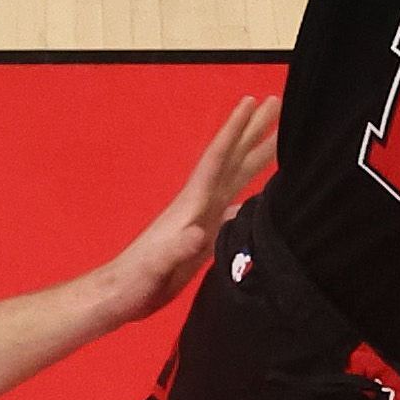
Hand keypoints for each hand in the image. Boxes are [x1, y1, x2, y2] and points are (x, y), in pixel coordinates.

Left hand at [98, 97, 279, 322]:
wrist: (118, 297)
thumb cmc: (134, 282)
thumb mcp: (154, 267)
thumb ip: (176, 250)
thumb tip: (199, 233)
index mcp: (192, 205)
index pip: (217, 159)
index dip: (235, 130)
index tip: (252, 102)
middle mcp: (201, 205)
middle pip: (233, 159)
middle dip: (253, 131)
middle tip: (277, 102)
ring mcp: (204, 219)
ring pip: (238, 178)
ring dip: (258, 155)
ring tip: (281, 137)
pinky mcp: (207, 236)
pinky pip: (238, 205)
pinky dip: (256, 194)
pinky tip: (269, 195)